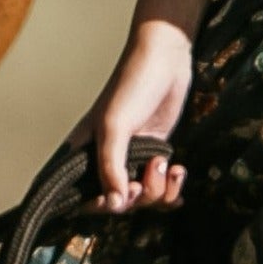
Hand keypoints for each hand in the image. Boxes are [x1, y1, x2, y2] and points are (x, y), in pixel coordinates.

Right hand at [91, 21, 194, 210]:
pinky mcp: (155, 153)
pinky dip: (172, 188)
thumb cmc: (133, 84)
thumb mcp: (115, 126)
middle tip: (149, 173)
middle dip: (139, 196)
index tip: (120, 196)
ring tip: (168, 163)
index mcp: (85, 152)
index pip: (83, 197)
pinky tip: (179, 174)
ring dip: (160, 189)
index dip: (101, 206)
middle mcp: (106, 159)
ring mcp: (132, 158)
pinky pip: (161, 188)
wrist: (166, 58)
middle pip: (119, 203)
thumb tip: (115, 204)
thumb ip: (112, 167)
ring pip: (144, 198)